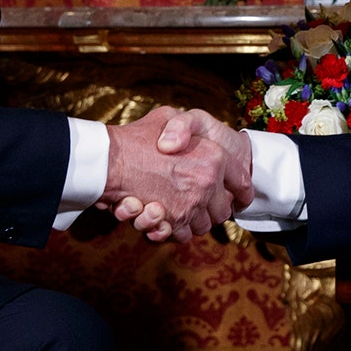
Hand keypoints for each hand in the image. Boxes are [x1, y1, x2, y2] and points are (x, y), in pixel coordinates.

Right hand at [102, 107, 250, 241]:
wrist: (107, 158)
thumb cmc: (139, 134)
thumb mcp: (167, 115)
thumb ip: (186, 126)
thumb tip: (197, 146)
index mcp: (214, 157)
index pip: (242, 181)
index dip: (243, 189)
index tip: (241, 196)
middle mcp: (207, 182)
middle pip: (222, 210)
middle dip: (213, 209)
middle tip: (202, 202)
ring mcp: (190, 204)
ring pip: (202, 225)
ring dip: (192, 221)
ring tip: (179, 209)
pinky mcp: (172, 222)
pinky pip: (182, 234)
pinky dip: (173, 230)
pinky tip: (164, 219)